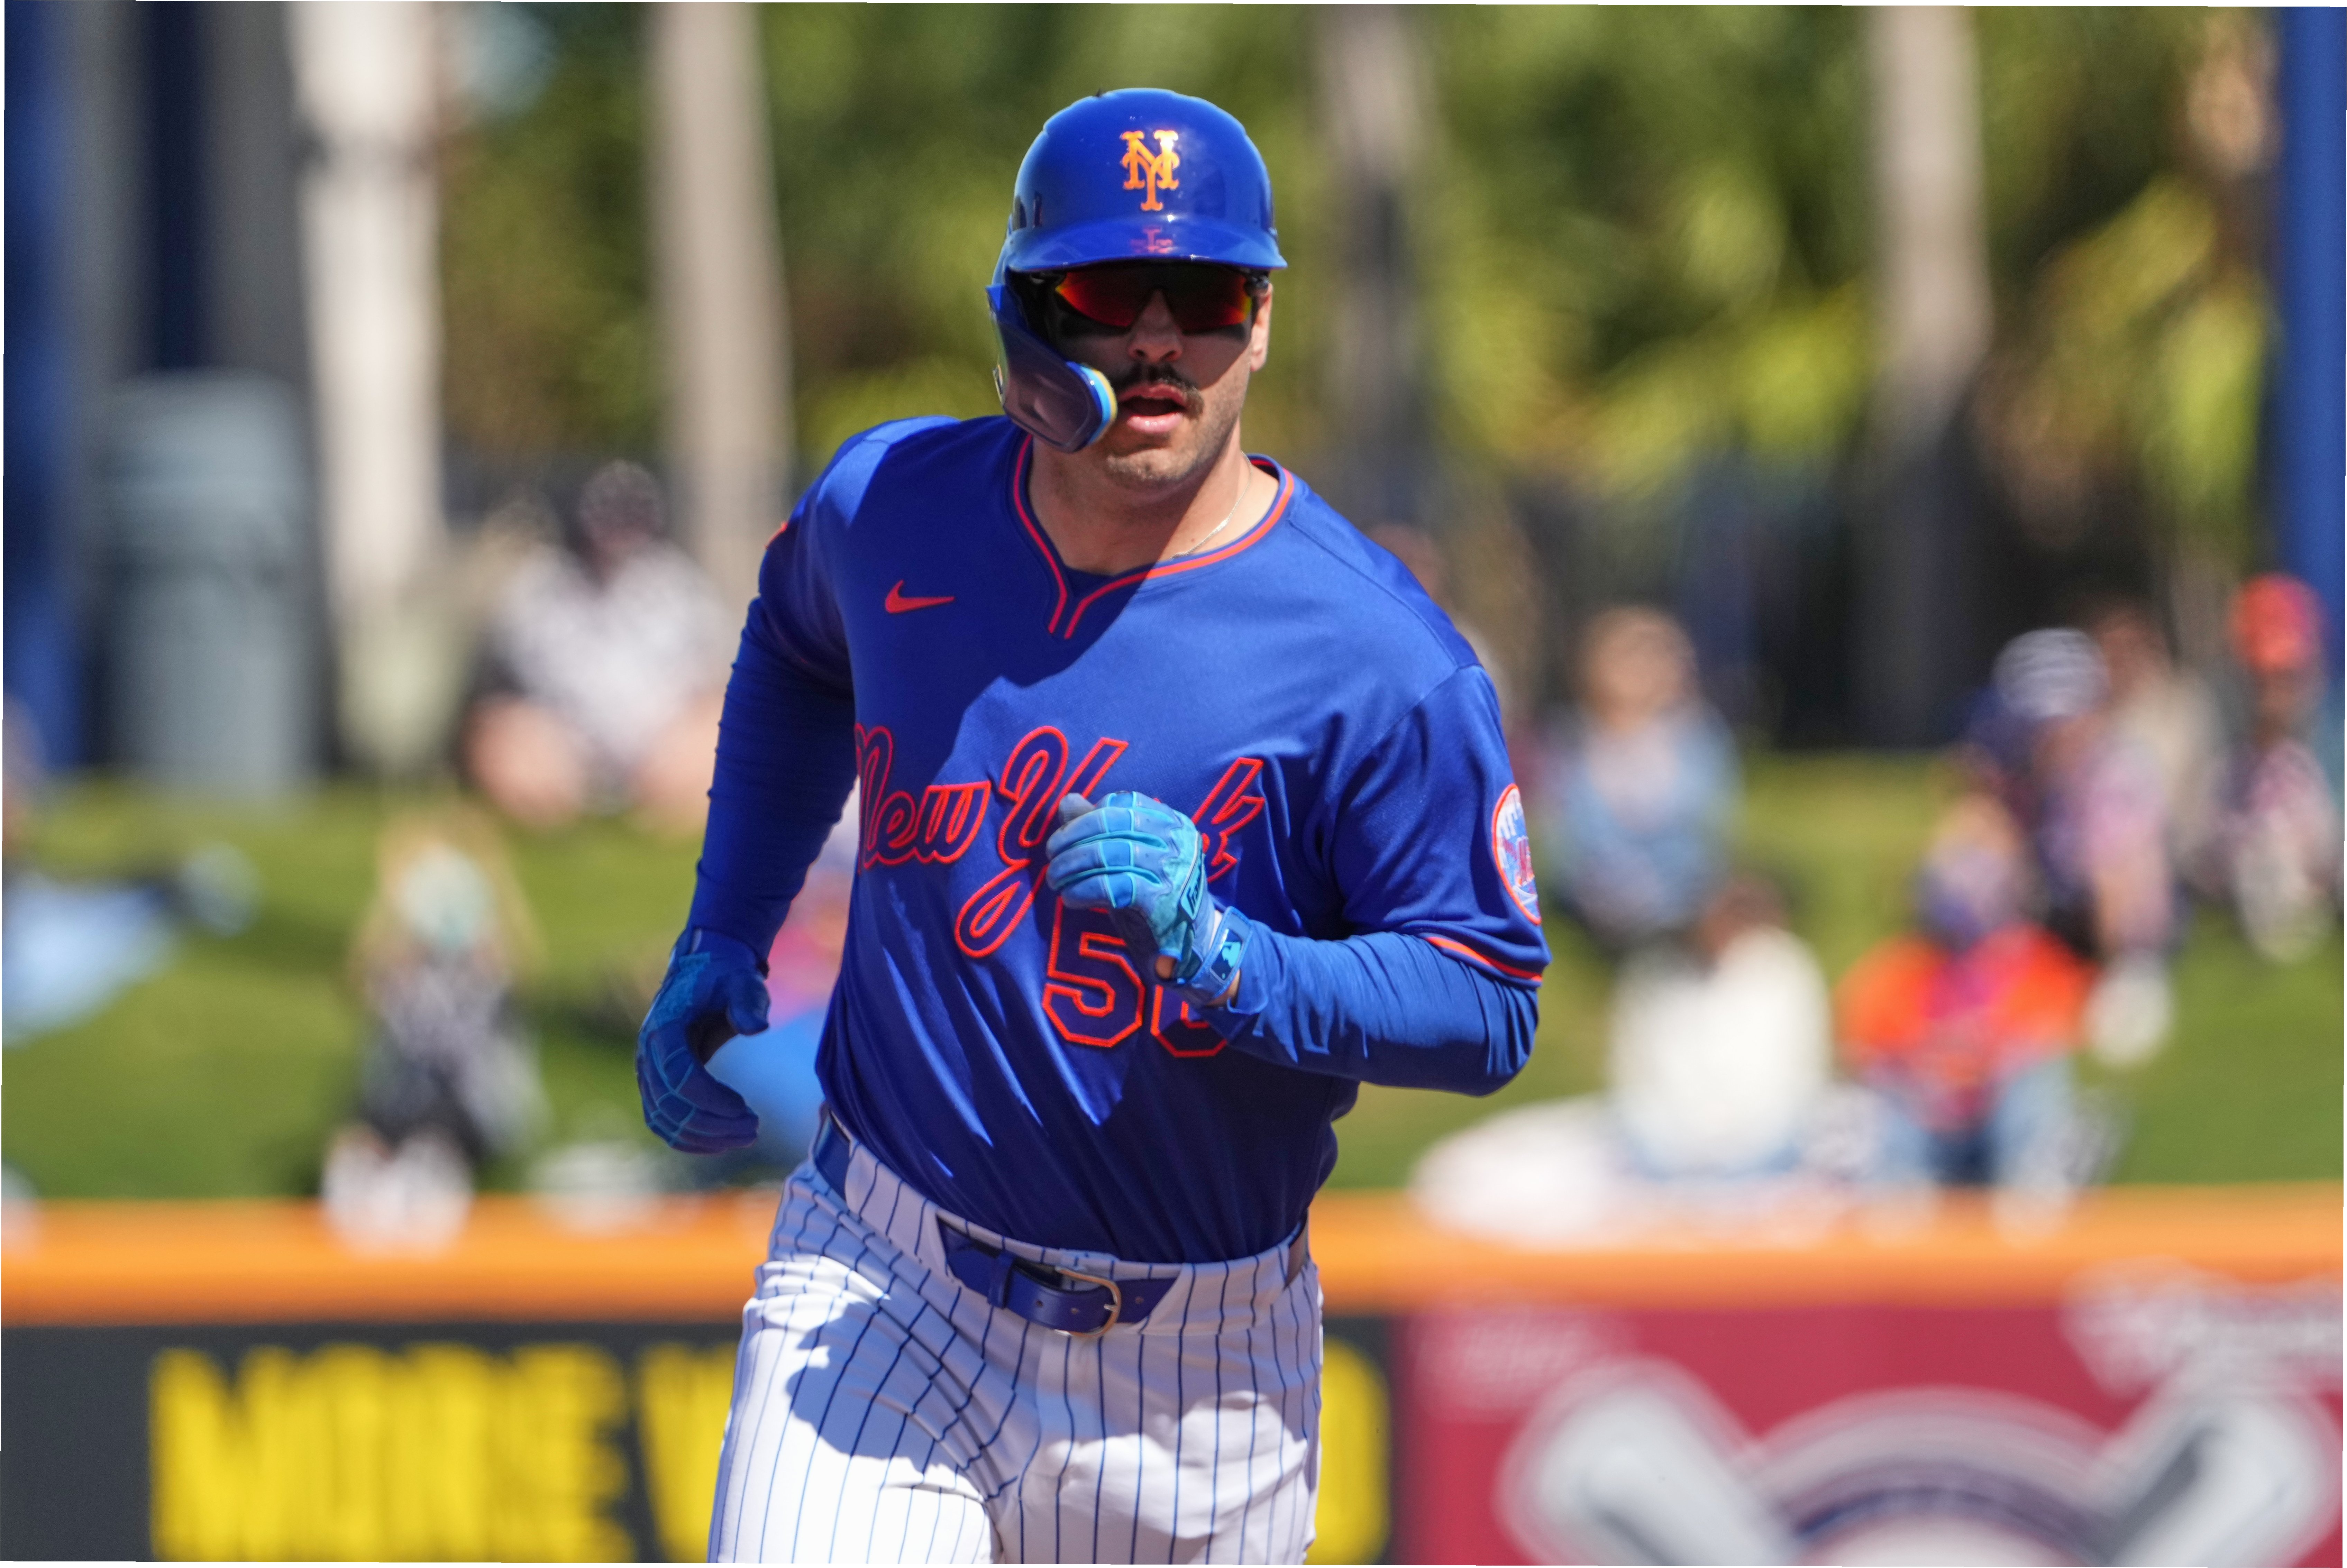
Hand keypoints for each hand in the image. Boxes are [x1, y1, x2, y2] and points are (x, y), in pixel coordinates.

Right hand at [636, 931, 768, 1152]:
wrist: (704, 968)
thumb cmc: (726, 977)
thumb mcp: (743, 982)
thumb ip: (748, 1002)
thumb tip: (756, 1027)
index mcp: (664, 1028)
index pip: (680, 1077)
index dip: (711, 1100)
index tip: (747, 1111)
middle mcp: (648, 1053)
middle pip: (671, 1105)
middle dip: (713, 1124)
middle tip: (754, 1129)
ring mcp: (647, 1070)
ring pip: (663, 1119)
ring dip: (703, 1136)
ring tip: (745, 1136)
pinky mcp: (655, 1082)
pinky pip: (662, 1120)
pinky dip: (688, 1138)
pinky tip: (721, 1142)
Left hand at [1044, 792, 1249, 1005]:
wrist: (1194, 946)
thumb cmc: (1157, 896)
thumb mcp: (1132, 857)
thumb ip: (1101, 827)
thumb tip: (1067, 801)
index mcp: (1173, 823)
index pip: (1123, 802)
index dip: (1086, 818)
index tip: (1066, 838)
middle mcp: (1177, 841)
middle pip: (1111, 823)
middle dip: (1072, 839)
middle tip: (1052, 858)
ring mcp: (1172, 870)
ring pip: (1107, 853)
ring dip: (1071, 866)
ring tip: (1055, 880)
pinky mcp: (1160, 902)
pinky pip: (1110, 886)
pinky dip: (1083, 889)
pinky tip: (1071, 898)